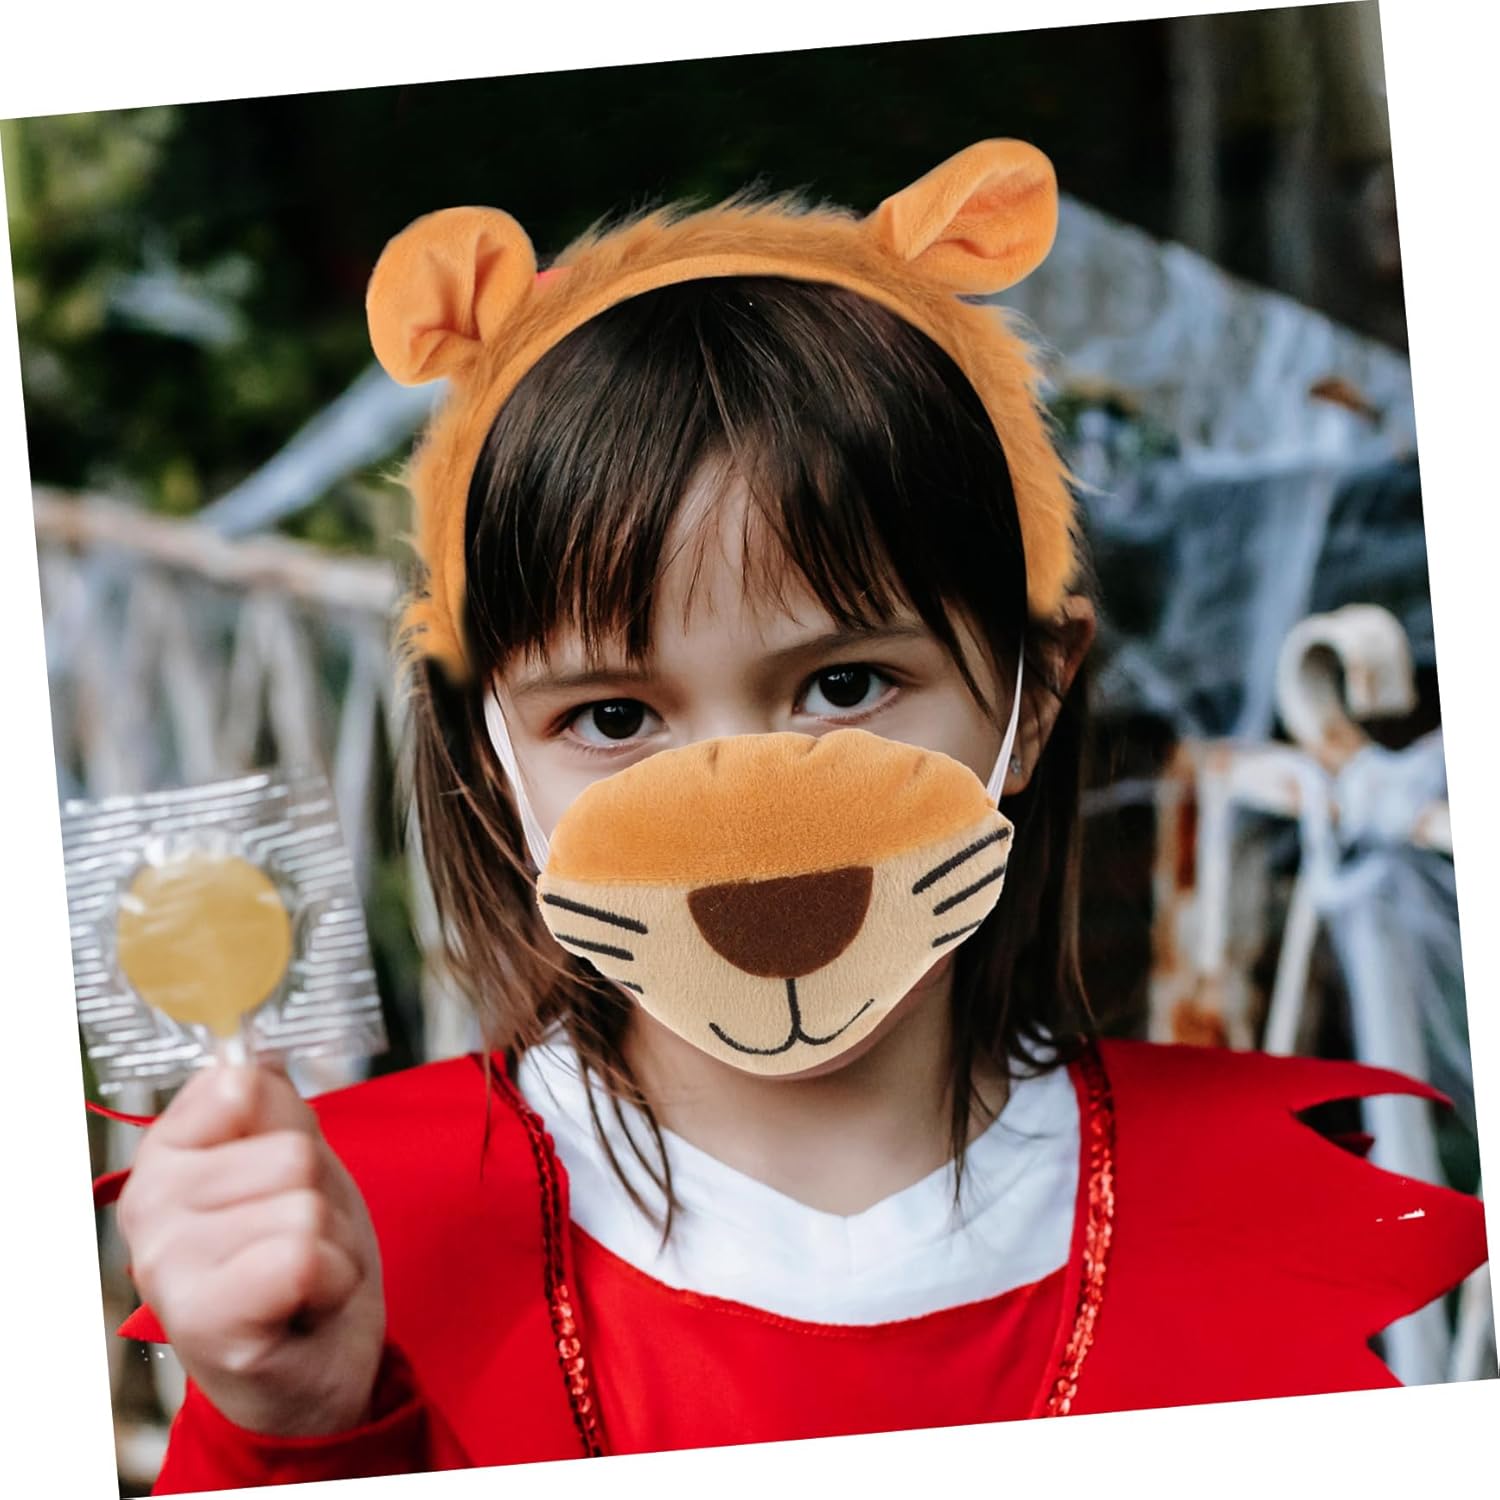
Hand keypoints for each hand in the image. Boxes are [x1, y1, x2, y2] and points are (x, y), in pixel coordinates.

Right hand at [116, 1062, 386, 1437]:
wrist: (314, 1366)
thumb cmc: (299, 1256)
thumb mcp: (294, 1159)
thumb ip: (271, 1102)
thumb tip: (252, 1054)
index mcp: (164, 1154)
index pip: (242, 1085)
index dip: (290, 1128)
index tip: (276, 1177)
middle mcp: (147, 1205)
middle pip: (291, 1152)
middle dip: (320, 1197)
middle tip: (298, 1243)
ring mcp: (168, 1265)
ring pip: (304, 1205)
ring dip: (330, 1243)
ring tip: (301, 1276)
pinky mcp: (204, 1319)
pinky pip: (304, 1256)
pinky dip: (332, 1280)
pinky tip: (303, 1305)